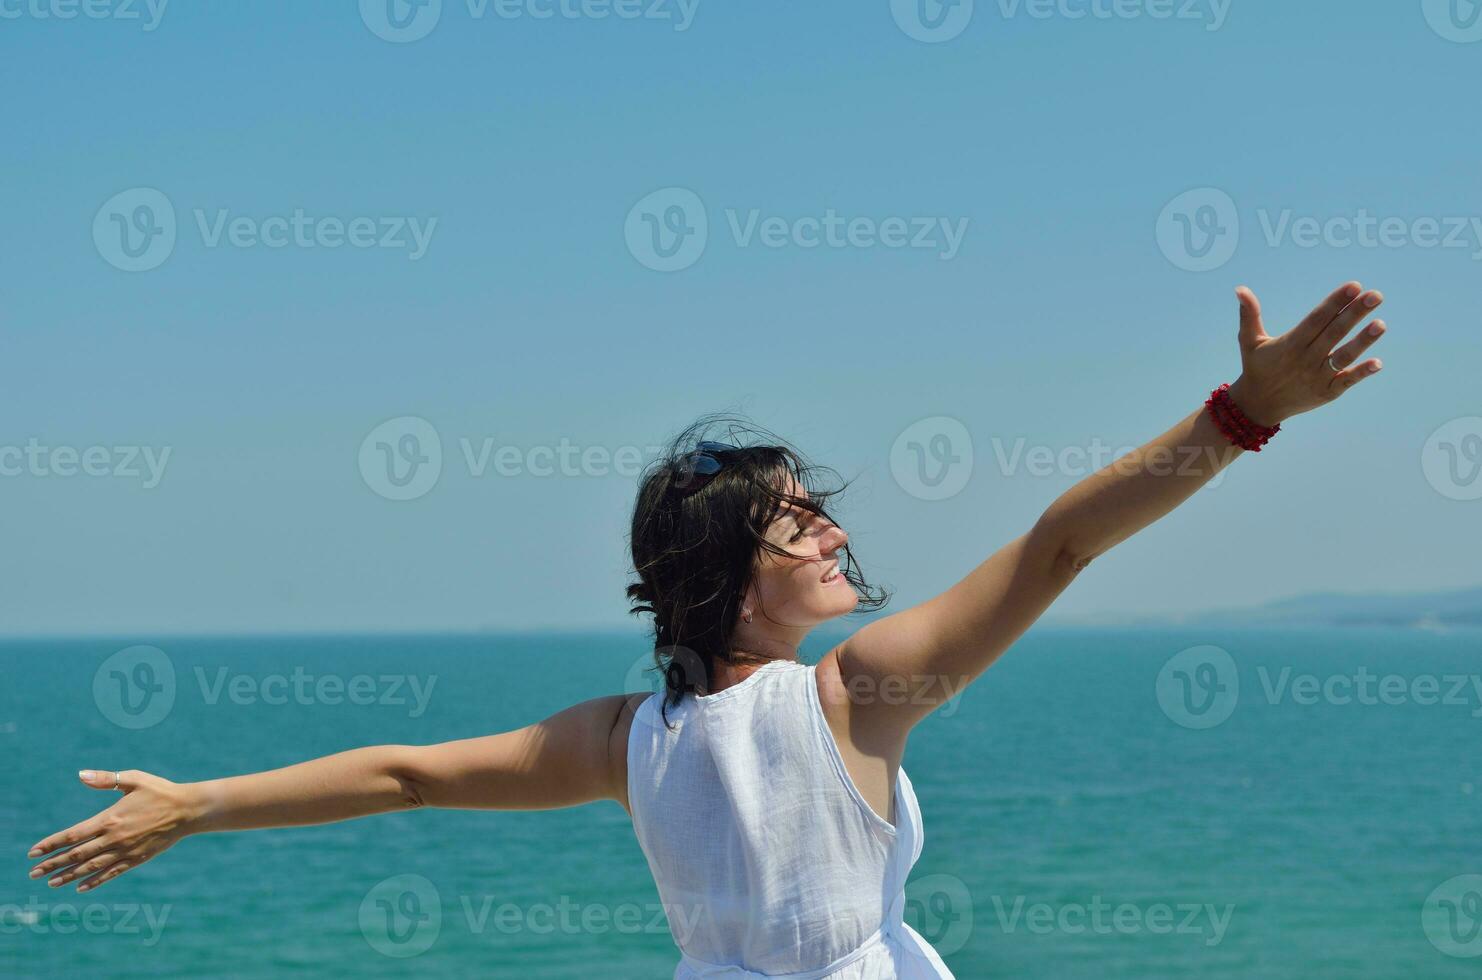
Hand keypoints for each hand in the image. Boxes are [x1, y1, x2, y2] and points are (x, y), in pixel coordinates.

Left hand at [27, 769, 200, 892]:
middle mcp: (114, 838)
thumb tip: (80, 775)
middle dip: (53, 864)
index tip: (33, 852)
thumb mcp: (134, 779)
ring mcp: (126, 851)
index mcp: (110, 818)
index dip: (51, 844)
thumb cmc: (160, 791)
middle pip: (77, 854)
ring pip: (91, 867)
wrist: (188, 810)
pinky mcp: (137, 859)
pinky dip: (95, 881)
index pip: (73, 835)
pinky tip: (81, 887)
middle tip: (33, 873)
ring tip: (51, 882)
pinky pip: (111, 873)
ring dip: (69, 876)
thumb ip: (105, 779)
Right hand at [1227, 282, 1387, 426]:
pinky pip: (1345, 381)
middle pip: (1334, 332)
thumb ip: (1249, 314)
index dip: (1336, 302)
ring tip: (1381, 324)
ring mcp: (1317, 377)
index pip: (1317, 318)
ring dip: (1362, 341)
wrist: (1257, 406)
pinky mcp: (1326, 393)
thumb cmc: (1256, 367)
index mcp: (1290, 344)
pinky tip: (1377, 363)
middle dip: (1355, 313)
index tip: (1354, 286)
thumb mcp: (1249, 340)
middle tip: (1376, 295)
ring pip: (1343, 356)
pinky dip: (1361, 373)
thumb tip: (1240, 288)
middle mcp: (1305, 359)